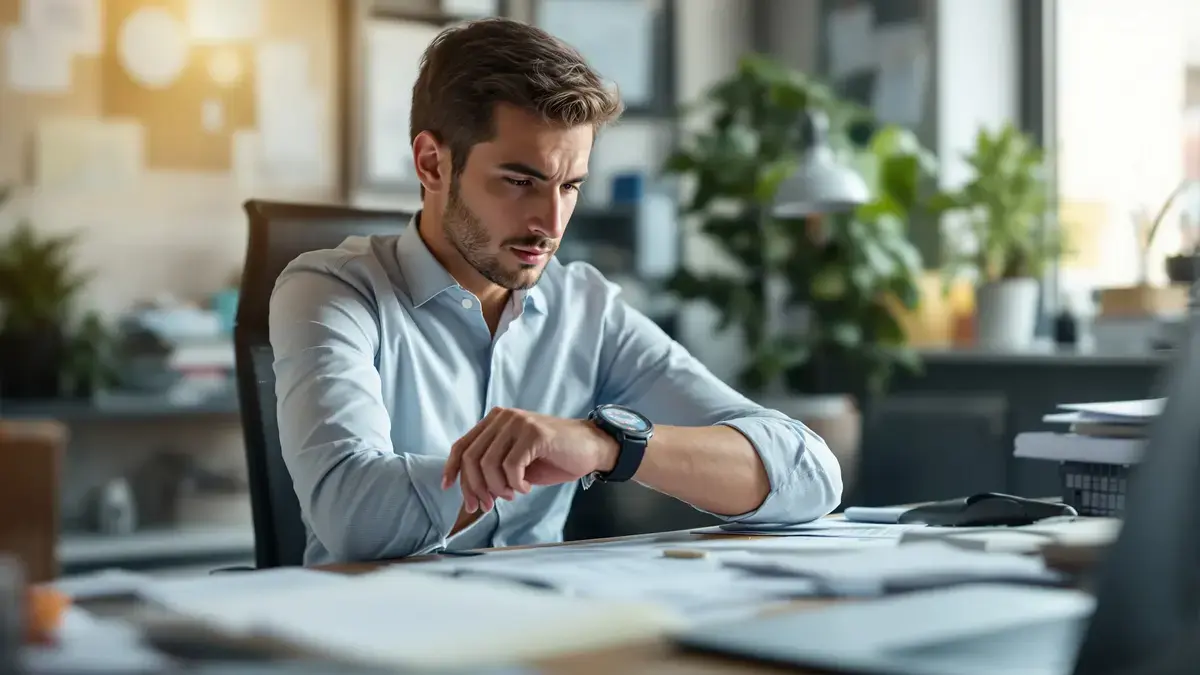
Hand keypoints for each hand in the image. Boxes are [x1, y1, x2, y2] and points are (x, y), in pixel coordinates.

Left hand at [440, 407, 617, 513]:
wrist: (590, 448)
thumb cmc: (552, 457)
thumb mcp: (514, 462)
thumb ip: (491, 467)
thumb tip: (469, 492)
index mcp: (495, 421)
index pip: (462, 445)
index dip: (452, 468)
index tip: (448, 487)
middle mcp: (503, 417)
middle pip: (472, 457)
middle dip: (475, 487)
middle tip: (485, 505)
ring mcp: (519, 423)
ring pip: (489, 464)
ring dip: (498, 488)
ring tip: (512, 494)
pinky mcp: (534, 433)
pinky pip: (511, 466)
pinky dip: (515, 484)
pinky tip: (526, 487)